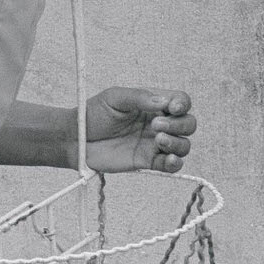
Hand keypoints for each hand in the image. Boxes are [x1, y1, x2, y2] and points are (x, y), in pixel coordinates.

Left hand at [79, 87, 194, 173]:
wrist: (76, 138)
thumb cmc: (94, 114)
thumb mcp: (114, 98)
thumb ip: (139, 97)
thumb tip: (164, 102)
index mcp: (152, 104)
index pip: (180, 102)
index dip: (182, 104)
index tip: (172, 108)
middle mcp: (158, 123)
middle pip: (188, 124)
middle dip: (179, 125)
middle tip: (155, 125)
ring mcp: (154, 143)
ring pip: (183, 145)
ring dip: (177, 143)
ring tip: (159, 140)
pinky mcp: (148, 161)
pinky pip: (171, 165)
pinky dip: (175, 163)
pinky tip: (168, 159)